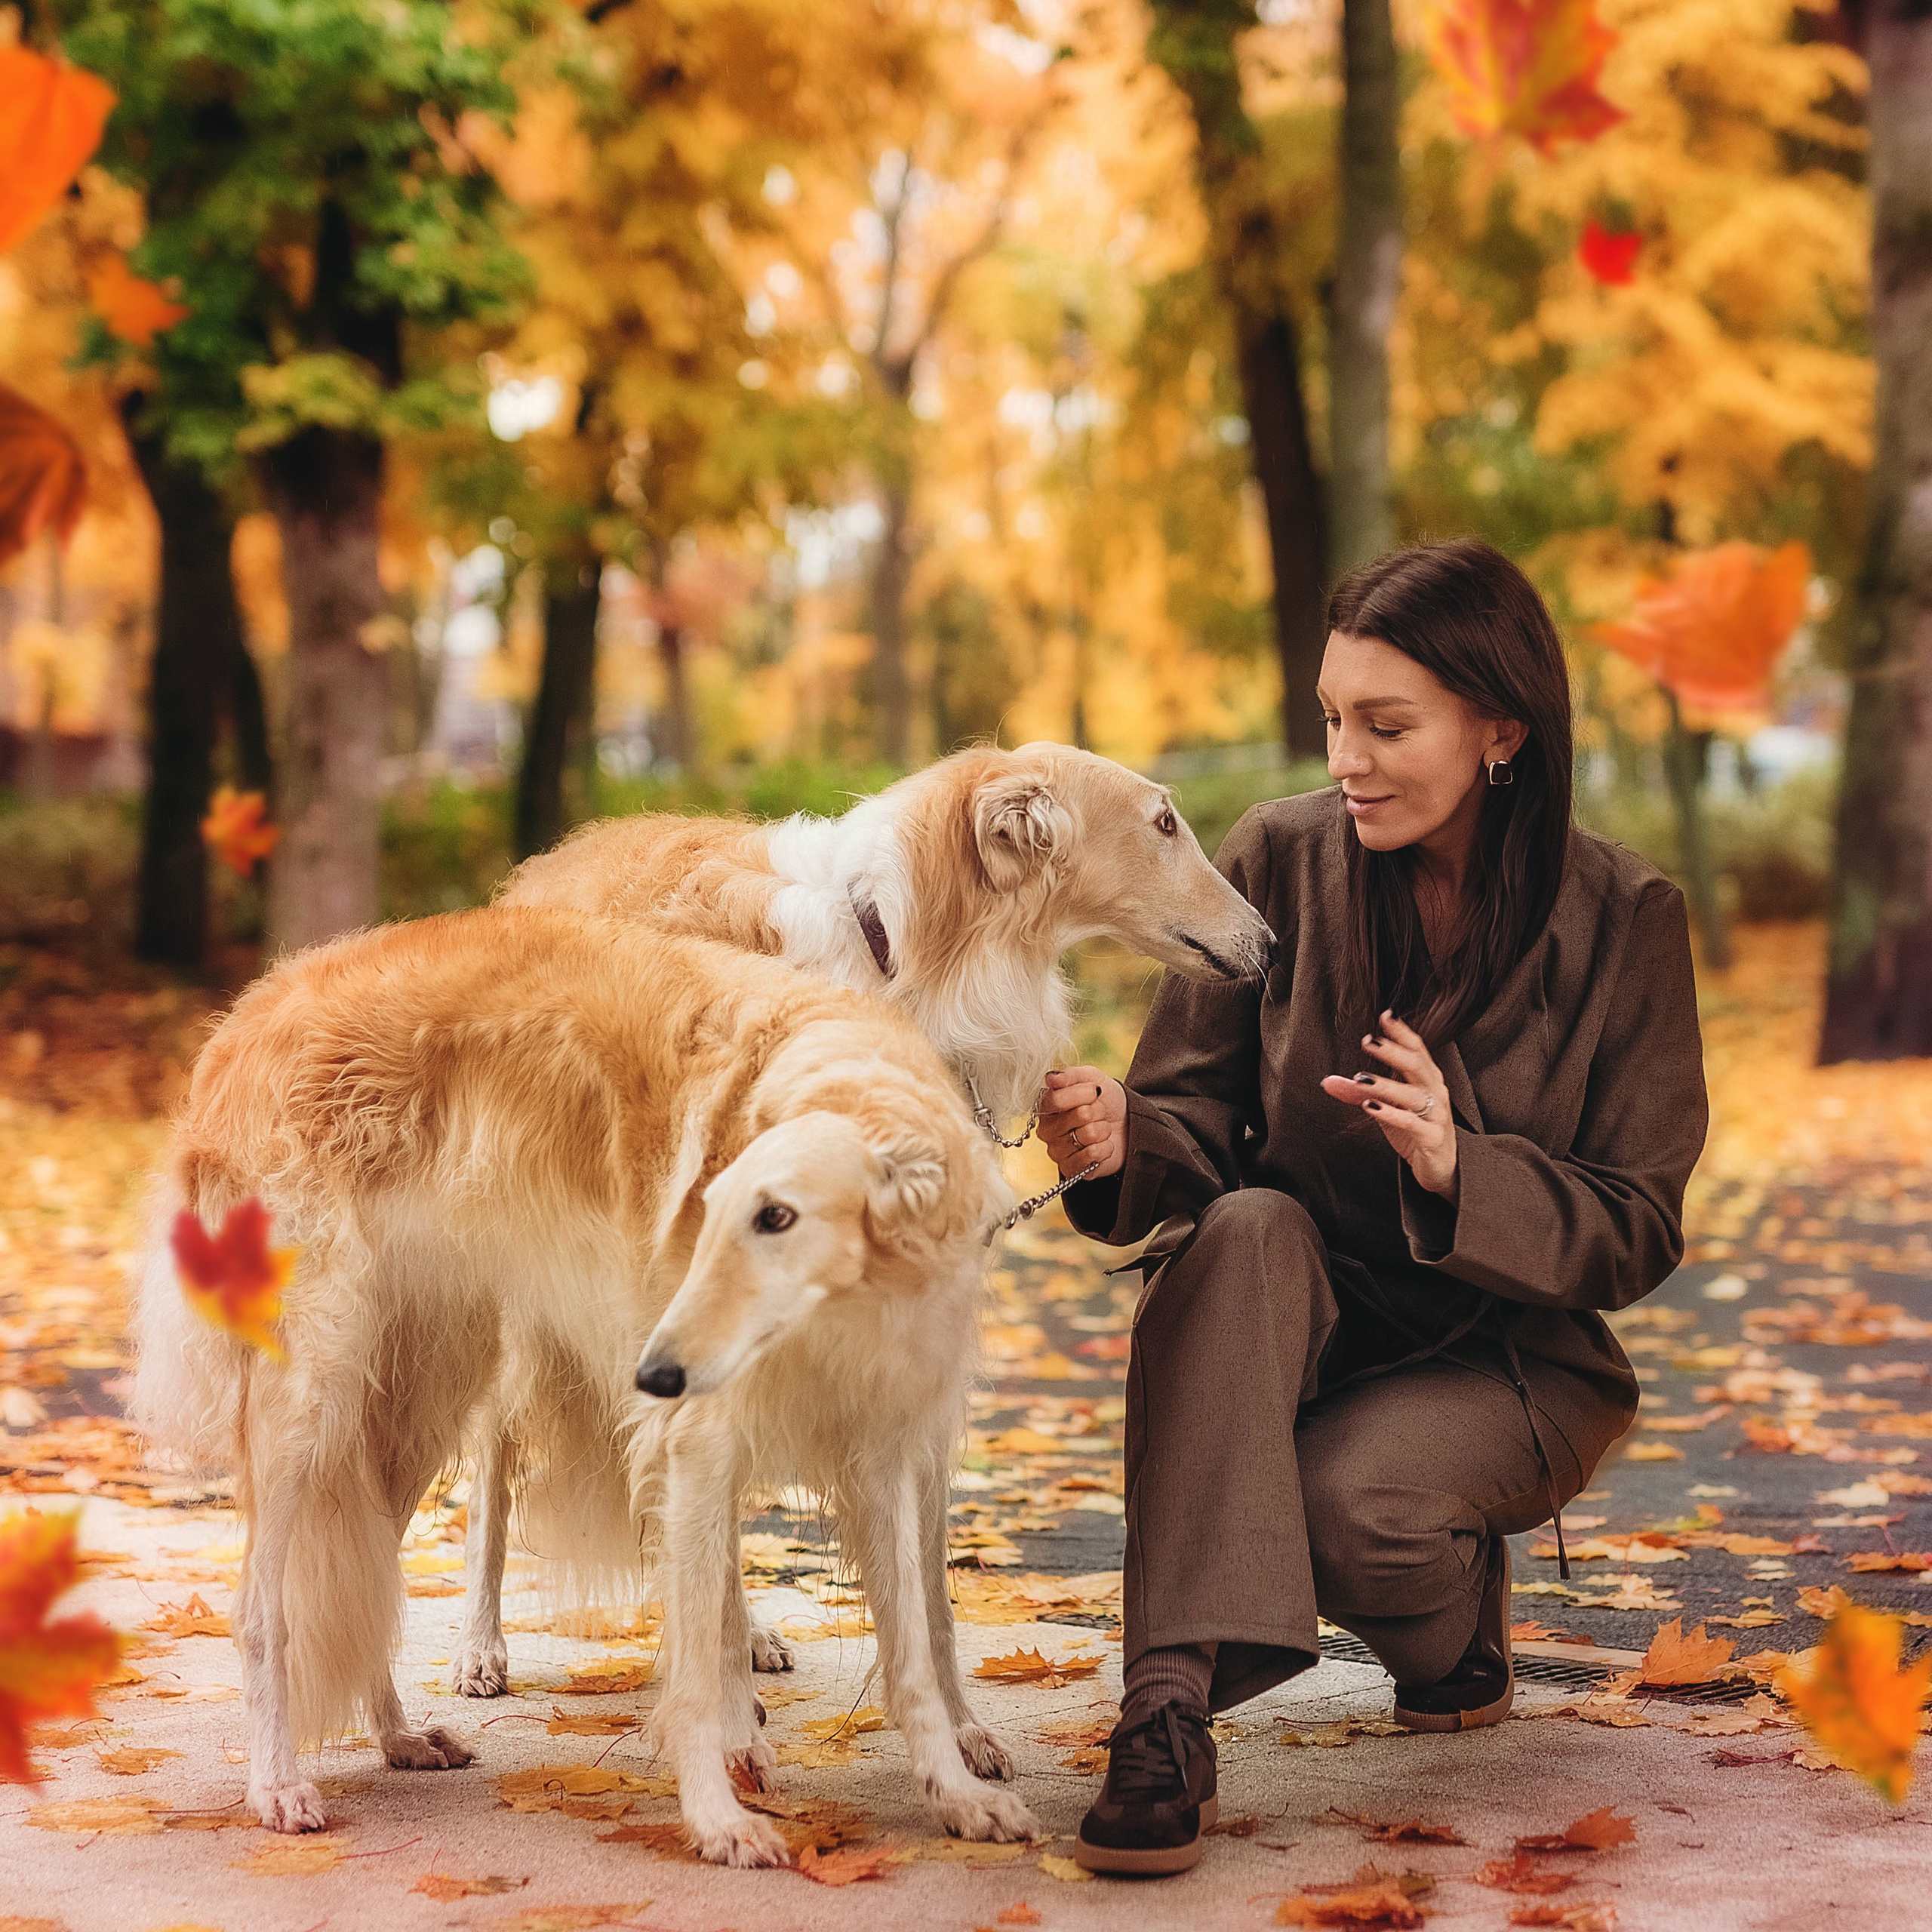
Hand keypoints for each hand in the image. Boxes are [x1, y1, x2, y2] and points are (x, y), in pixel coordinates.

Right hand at [1038, 1066, 1125, 1179]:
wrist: (1127, 1125)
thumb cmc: (1106, 1102)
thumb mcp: (1093, 1079)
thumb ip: (1071, 1075)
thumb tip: (1051, 1078)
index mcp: (1046, 1107)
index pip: (1057, 1099)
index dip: (1083, 1093)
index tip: (1095, 1091)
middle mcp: (1047, 1130)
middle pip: (1079, 1115)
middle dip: (1098, 1111)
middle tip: (1099, 1113)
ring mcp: (1057, 1152)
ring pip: (1090, 1134)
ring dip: (1103, 1129)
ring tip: (1101, 1129)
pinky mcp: (1071, 1170)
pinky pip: (1093, 1154)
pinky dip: (1106, 1148)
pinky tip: (1102, 1145)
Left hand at [1319, 1010, 1458, 1199]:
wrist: (1442, 1166)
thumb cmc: (1415, 1129)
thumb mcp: (1387, 1108)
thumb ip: (1360, 1093)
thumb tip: (1328, 1082)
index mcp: (1427, 1079)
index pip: (1418, 1049)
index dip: (1402, 1032)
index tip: (1384, 1015)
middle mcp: (1436, 1092)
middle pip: (1417, 1065)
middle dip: (1393, 1051)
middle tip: (1369, 1042)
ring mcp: (1437, 1115)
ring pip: (1414, 1094)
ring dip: (1386, 1084)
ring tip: (1361, 1078)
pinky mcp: (1433, 1137)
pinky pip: (1412, 1122)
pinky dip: (1391, 1113)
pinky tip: (1371, 1106)